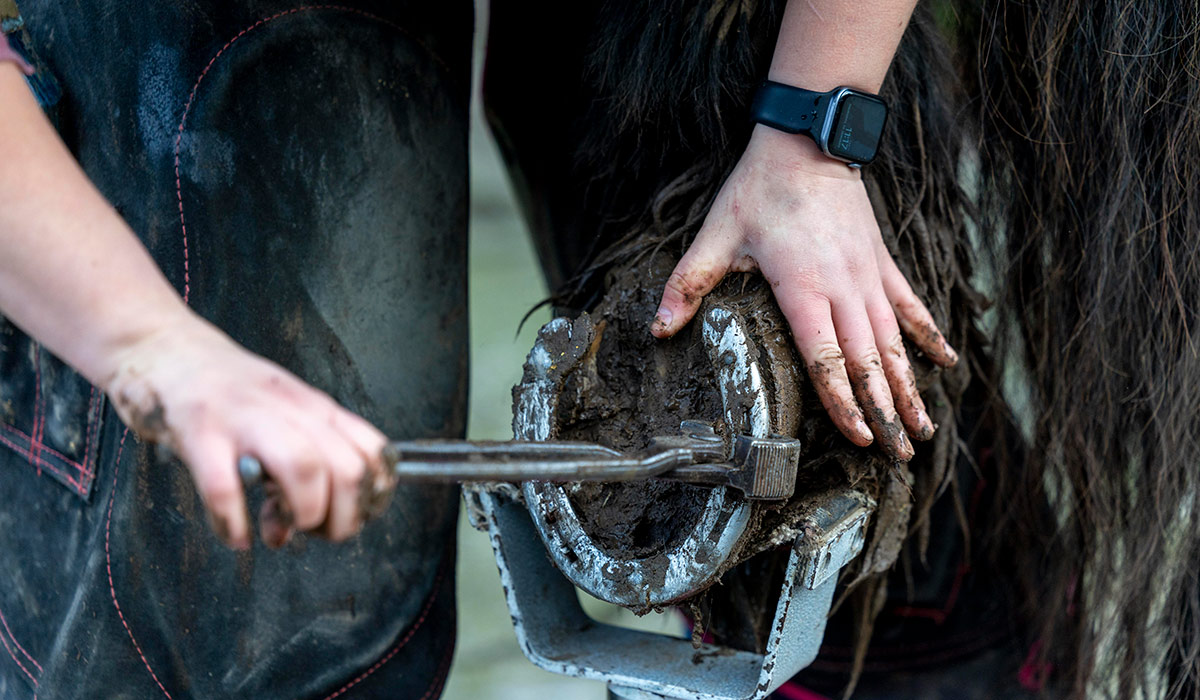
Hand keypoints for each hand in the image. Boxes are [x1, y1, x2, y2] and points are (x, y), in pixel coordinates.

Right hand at [101, 312, 390, 548]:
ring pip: (304, 469)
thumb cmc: (226, 388)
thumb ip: (310, 456)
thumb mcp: (286, 408)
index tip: (351, 517)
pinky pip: (225, 489)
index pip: (374, 452)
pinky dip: (234, 524)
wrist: (164, 347)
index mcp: (314, 407)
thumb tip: (326, 518)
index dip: (371, 498)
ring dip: (300, 515)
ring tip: (281, 529)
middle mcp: (288, 409)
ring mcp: (244, 418)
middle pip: (348, 470)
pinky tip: (235, 534)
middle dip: (341, 518)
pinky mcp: (199, 433)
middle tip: (315, 531)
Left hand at [651, 126, 957, 460]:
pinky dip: (928, 336)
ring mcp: (868, 276)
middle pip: (869, 361)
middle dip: (885, 411)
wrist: (808, 140)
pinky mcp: (882, 262)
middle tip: (901, 454)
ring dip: (910, 387)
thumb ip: (688, 284)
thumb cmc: (760, 188)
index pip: (825, 358)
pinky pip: (910, 305)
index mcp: (803, 287)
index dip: (843, 402)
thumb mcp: (716, 235)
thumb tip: (659, 329)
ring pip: (895, 341)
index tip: (860, 438)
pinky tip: (947, 364)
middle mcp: (843, 287)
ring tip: (925, 428)